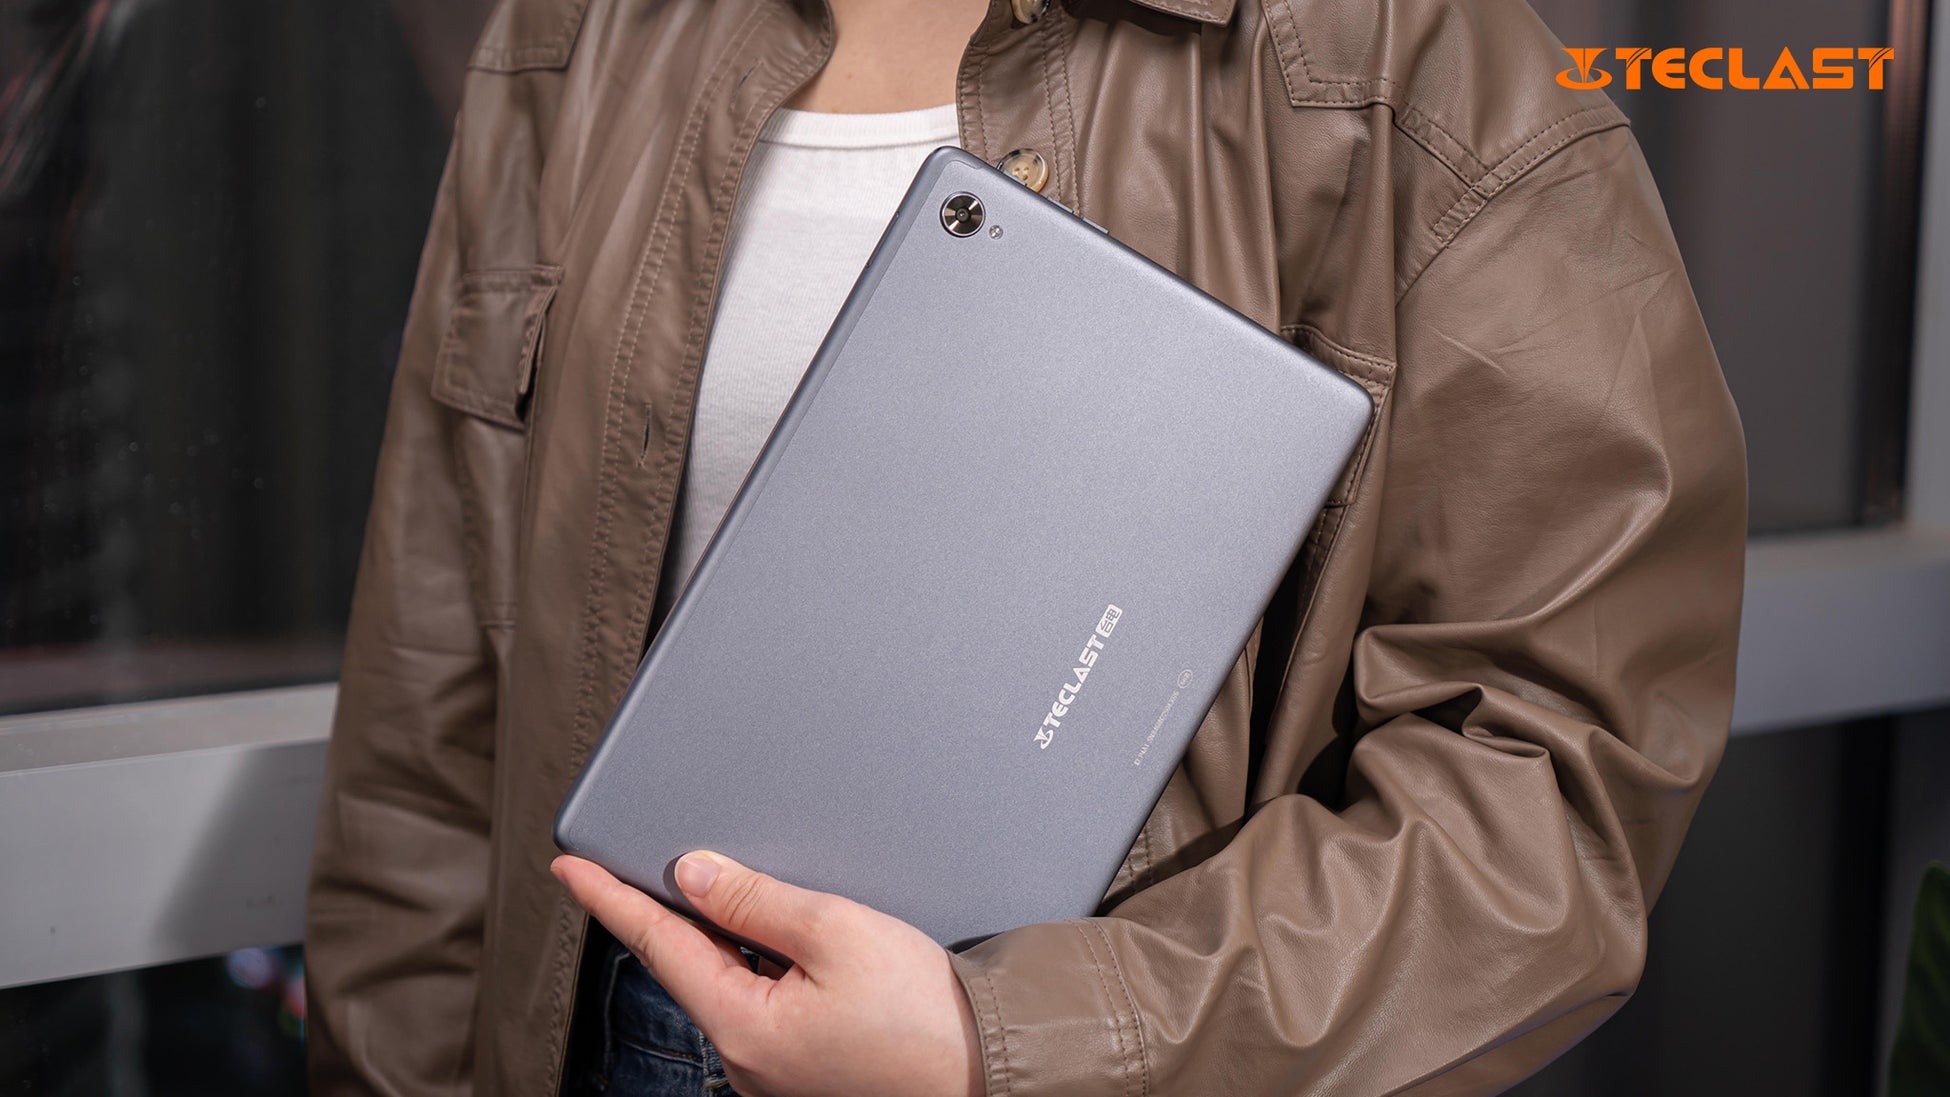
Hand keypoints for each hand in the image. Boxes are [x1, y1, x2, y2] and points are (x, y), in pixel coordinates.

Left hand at [552, 852, 983, 1096]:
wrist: (991, 1070)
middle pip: (695, 963)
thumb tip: (695, 875)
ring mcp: (776, 1071)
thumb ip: (757, 900)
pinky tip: (794, 943)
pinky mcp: (806, 1070)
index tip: (570, 867)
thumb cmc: (927, 1014)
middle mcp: (748, 1060)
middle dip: (681, 911)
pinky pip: (766, 1004)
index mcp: (742, 1025)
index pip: (656, 944)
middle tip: (659, 860)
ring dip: (733, 938)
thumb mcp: (837, 932)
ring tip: (750, 899)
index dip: (611, 898)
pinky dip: (766, 965)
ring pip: (734, 983)